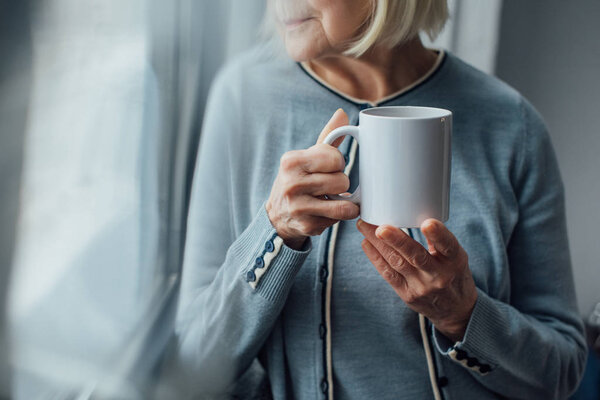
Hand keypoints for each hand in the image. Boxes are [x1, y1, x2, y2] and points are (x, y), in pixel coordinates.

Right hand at [266, 109, 359, 249]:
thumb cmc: (298, 180)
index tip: (329, 167)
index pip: (334, 157)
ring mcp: (299, 207)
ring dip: (343, 202)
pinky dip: (337, 216)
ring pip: (344, 204)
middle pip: (342, 180)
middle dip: (340, 183)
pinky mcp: (307, 226)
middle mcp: (292, 184)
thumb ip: (328, 137)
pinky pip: (339, 219)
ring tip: (332, 199)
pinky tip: (324, 212)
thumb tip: (342, 113)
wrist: (278, 215)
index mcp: (291, 162)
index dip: (338, 162)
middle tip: (328, 186)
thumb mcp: (306, 158)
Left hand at [357, 218, 477, 341]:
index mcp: (455, 261)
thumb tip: (415, 216)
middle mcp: (439, 275)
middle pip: (416, 256)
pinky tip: (367, 243)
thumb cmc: (454, 275)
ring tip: (365, 226)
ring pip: (397, 262)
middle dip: (397, 240)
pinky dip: (376, 257)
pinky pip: (388, 274)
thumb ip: (438, 241)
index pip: (448, 246)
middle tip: (380, 227)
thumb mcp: (457, 258)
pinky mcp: (407, 294)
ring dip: (378, 244)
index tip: (428, 223)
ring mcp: (421, 287)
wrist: (455, 310)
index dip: (438, 235)